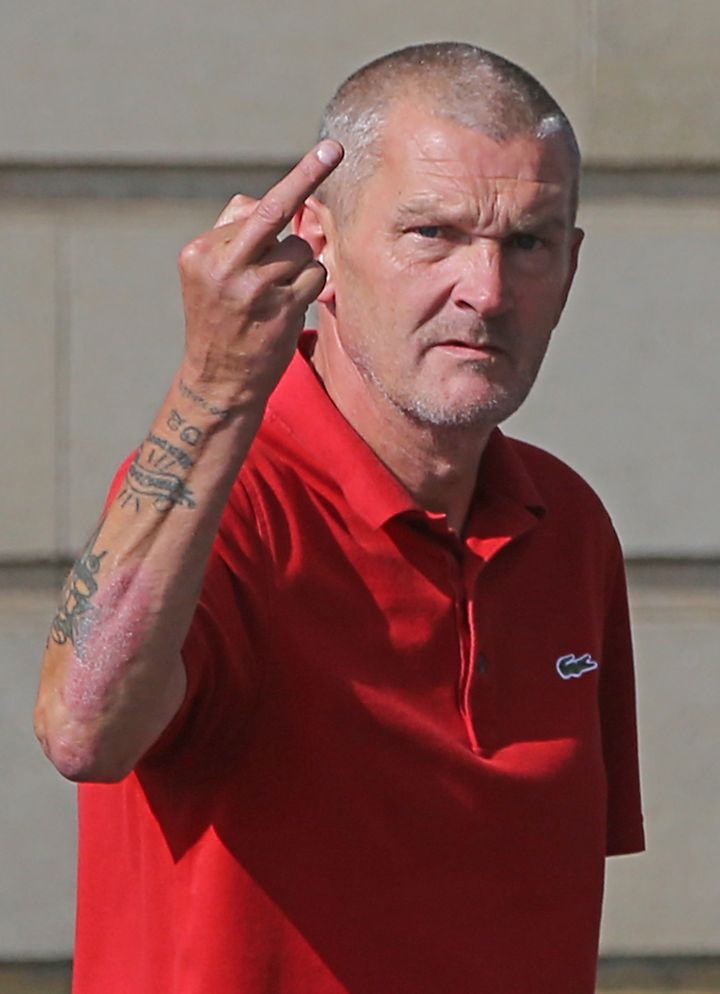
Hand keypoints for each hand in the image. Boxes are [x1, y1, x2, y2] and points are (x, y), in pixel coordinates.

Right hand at [178, 139, 342, 408]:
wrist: (218, 382)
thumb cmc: (220, 322)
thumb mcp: (209, 278)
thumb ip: (235, 237)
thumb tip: (276, 199)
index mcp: (201, 252)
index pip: (246, 208)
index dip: (278, 201)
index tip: (322, 154)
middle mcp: (224, 265)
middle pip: (274, 210)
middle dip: (307, 175)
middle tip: (335, 149)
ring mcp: (254, 288)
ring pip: (300, 247)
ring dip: (300, 263)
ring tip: (276, 293)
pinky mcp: (281, 308)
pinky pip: (315, 275)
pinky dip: (312, 284)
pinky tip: (291, 305)